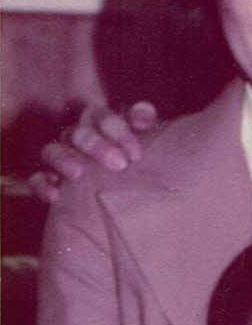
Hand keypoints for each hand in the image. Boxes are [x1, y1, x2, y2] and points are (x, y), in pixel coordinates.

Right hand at [29, 101, 158, 202]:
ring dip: (64, 159)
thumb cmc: (136, 172)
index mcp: (102, 127)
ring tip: (78, 174)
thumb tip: (142, 118)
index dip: (118, 131)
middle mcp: (78, 138)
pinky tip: (55, 195)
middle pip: (79, 132)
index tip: (136, 155)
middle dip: (96, 145)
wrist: (117, 207)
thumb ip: (143, 128)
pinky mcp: (45, 180)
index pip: (104, 118)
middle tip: (118, 165)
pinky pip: (35, 179)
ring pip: (52, 150)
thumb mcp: (140, 152)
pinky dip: (42, 185)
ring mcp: (59, 158)